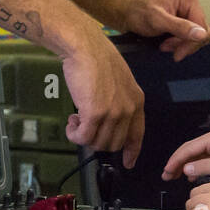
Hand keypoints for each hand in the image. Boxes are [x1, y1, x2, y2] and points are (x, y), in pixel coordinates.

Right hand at [61, 25, 144, 167]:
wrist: (85, 47)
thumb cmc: (97, 59)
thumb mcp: (118, 81)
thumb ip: (118, 102)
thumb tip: (106, 122)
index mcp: (137, 101)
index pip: (138, 134)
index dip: (132, 151)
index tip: (128, 162)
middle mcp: (128, 110)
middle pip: (114, 143)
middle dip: (97, 140)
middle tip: (84, 127)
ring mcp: (113, 113)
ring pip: (98, 143)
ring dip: (84, 137)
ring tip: (76, 121)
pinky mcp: (95, 114)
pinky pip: (84, 137)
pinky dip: (74, 135)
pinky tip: (71, 122)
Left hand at [118, 0, 209, 60]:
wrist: (125, 13)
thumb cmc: (137, 11)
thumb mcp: (158, 20)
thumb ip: (180, 27)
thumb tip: (201, 34)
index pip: (203, 27)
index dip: (192, 42)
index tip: (178, 52)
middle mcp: (190, 3)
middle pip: (200, 33)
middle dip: (184, 44)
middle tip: (167, 47)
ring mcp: (186, 12)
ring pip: (194, 37)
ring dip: (179, 45)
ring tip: (164, 45)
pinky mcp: (182, 20)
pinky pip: (188, 37)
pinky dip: (177, 44)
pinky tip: (166, 43)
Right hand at [162, 128, 209, 184]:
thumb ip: (205, 167)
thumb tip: (187, 169)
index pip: (189, 148)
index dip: (175, 160)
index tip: (167, 171)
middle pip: (191, 151)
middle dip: (178, 163)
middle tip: (167, 175)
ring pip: (198, 157)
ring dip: (187, 167)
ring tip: (176, 177)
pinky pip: (207, 162)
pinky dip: (198, 169)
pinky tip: (193, 177)